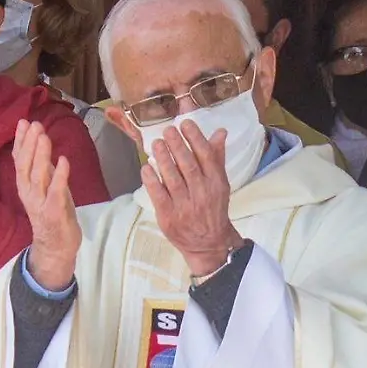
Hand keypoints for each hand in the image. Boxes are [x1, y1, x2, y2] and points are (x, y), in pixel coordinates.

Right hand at [14, 120, 80, 291]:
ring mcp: (40, 203)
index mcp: (25, 185)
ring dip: (40, 155)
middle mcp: (28, 192)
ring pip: (38, 176)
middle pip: (26, 165)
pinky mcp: (54, 212)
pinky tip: (63, 160)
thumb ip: (41, 166)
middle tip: (34, 124)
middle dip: (29, 144)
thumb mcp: (45, 185)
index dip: (21, 141)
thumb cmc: (52, 212)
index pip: (19, 159)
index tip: (23, 122)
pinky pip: (56, 192)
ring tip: (44, 136)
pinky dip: (59, 176)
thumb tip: (39, 140)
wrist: (55, 246)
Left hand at [142, 120, 244, 276]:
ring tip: (156, 144)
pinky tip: (146, 167)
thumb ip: (216, 157)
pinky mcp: (168, 217)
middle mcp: (202, 193)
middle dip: (177, 145)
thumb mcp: (220, 183)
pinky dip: (152, 180)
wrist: (208, 244)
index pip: (206, 156)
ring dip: (163, 159)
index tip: (185, 123)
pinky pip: (158, 195)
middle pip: (188, 165)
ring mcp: (184, 207)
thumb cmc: (212, 208)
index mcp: (216, 183)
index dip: (195, 138)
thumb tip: (219, 131)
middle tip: (167, 130)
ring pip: (172, 178)